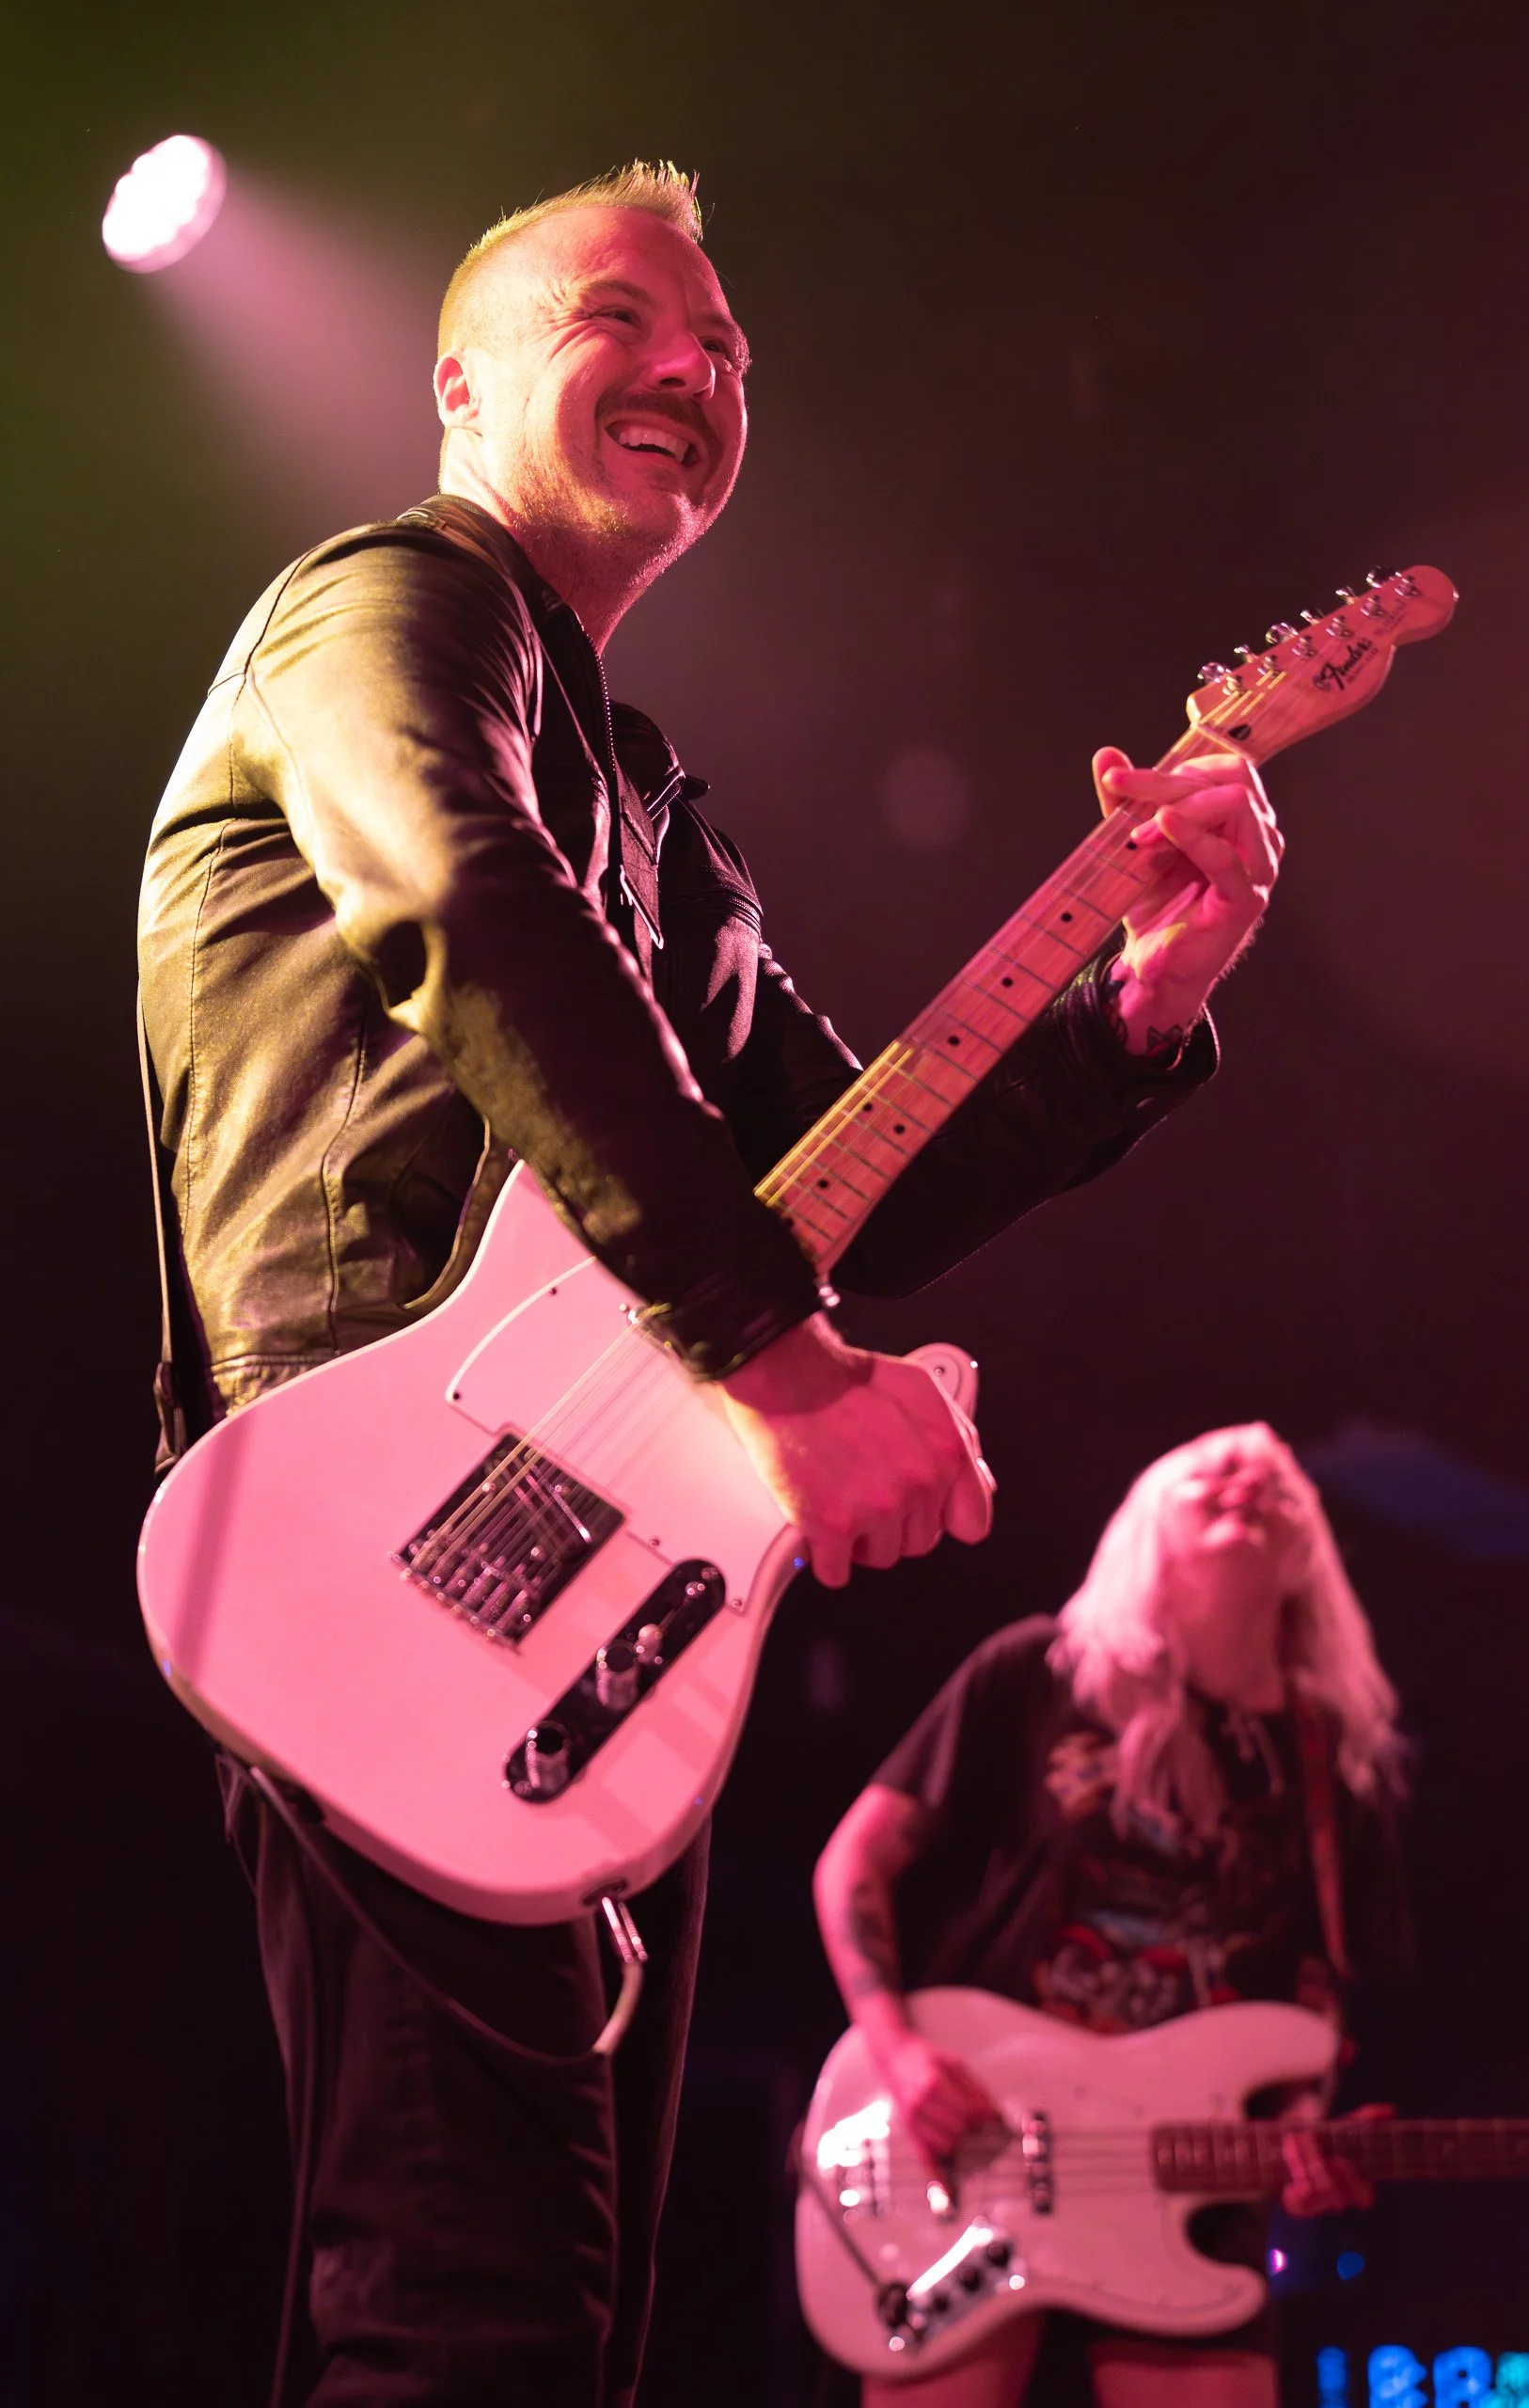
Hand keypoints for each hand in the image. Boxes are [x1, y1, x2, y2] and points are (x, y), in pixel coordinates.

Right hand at [718, 1314, 993, 1588]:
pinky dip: (825, 1558)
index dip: (944, 1519)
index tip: (925, 1513)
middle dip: (896, 1524)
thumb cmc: (851, 1381)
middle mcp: (917, 1484)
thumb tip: (979, 1482)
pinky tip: (820, 1531)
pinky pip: (835, 1571)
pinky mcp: (831, 1526)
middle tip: (868, 1493)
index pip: (971, 1524)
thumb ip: (958, 1441)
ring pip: (881, 1557)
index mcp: (946, 1454)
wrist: (791, 1377)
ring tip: (842, 1501)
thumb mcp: (925, 1393)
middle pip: (919, 1542)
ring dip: (860, 1540)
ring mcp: (876, 1508)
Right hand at [880, 2028, 1004, 2169]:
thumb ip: (974, 2089)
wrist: (894, 2059)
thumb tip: (996, 2115)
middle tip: (995, 2137)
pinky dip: (938, 2177)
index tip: (1001, 2123)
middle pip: (958, 2132)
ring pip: (945, 2147)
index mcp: (932, 2083)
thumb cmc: (928, 2060)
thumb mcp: (953, 2064)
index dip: (987, 2120)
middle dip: (979, 2137)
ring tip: (982, 2149)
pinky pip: (925, 2159)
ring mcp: (912, 2121)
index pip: (967, 2111)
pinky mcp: (909, 2132)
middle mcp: (919, 2105)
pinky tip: (951, 2192)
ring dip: (966, 2151)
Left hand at [1092, 743, 1283, 1051]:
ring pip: (1235, 804)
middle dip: (1169, 782)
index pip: (1222, 769)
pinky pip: (1227, 857)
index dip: (1171, 767)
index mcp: (1242, 818)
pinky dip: (1194, 836)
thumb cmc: (1155, 902)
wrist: (1153, 963)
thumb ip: (1125, 801)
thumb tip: (1107, 754)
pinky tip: (1163, 826)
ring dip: (1180, 807)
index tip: (1117, 779)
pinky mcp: (1247, 899)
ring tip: (1138, 833)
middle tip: (1121, 794)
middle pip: (1231, 779)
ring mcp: (1259, 867)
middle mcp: (1260, 836)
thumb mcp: (1135, 843)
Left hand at [1279, 2103, 1391, 2217]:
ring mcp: (1321, 2206)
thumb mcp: (1346, 2130)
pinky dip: (1292, 2167)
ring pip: (1313, 2190)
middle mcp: (1342, 2201)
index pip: (1364, 2197)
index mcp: (1360, 2188)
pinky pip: (1298, 2196)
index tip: (1336, 2157)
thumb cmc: (1328, 2142)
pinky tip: (1288, 2148)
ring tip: (1293, 2136)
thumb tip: (1390, 2110)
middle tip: (1308, 2136)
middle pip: (1333, 2192)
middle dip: (1317, 2162)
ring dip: (1301, 2159)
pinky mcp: (1300, 2207)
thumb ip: (1366, 2121)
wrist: (1294, 2152)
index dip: (1350, 2179)